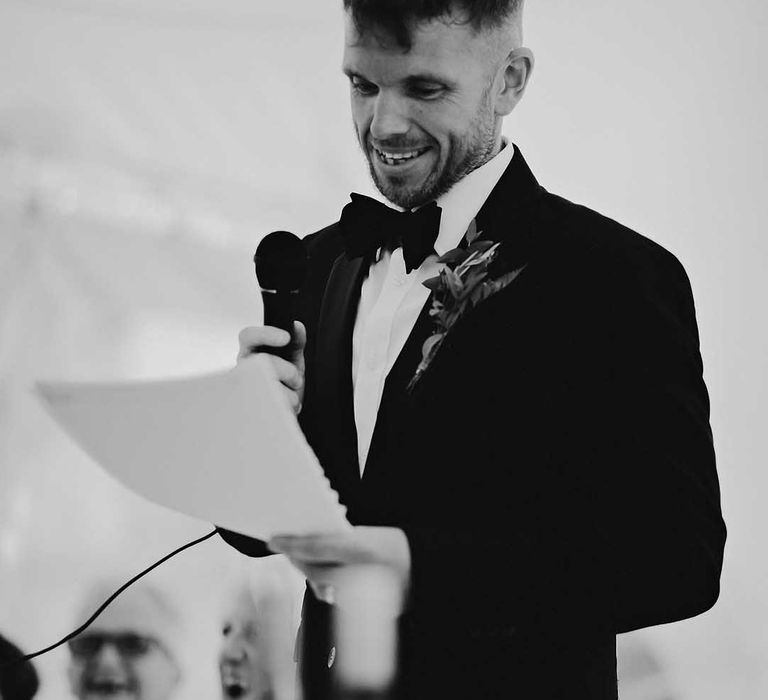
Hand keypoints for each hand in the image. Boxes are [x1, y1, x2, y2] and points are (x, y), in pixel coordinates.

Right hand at [236, 321, 305, 413]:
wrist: (283, 414)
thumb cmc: (284, 383)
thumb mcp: (293, 361)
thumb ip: (296, 343)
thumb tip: (297, 326)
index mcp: (251, 353)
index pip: (248, 336)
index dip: (265, 334)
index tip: (286, 337)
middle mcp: (243, 368)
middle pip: (262, 361)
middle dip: (287, 370)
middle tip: (296, 379)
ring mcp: (243, 388)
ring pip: (269, 385)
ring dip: (289, 392)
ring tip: (291, 396)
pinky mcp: (249, 408)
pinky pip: (272, 405)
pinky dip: (287, 406)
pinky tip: (285, 408)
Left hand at [268, 527, 410, 607]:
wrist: (425, 572)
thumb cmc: (396, 547)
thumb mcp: (369, 534)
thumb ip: (340, 538)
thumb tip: (307, 541)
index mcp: (363, 549)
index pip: (317, 547)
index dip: (292, 543)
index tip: (273, 539)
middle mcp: (362, 574)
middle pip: (315, 569)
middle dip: (297, 558)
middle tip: (284, 547)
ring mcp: (362, 594)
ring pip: (320, 585)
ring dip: (306, 570)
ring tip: (298, 556)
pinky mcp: (361, 609)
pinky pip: (331, 595)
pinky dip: (320, 582)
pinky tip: (315, 572)